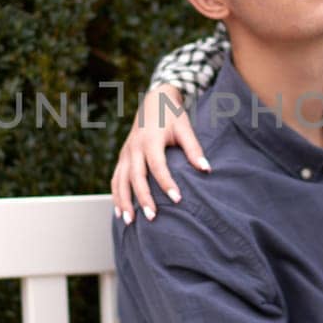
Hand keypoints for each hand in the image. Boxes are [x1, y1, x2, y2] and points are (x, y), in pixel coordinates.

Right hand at [110, 83, 208, 223]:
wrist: (154, 101)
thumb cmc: (172, 115)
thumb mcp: (185, 128)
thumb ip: (194, 149)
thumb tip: (206, 169)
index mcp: (151, 140)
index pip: (157, 165)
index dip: (167, 183)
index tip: (177, 199)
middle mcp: (135, 147)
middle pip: (136, 177)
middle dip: (143, 198)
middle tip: (152, 217)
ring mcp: (125, 153)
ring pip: (120, 180)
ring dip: (123, 201)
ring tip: (129, 222)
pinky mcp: (122, 157)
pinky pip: (115, 179)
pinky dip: (116, 196)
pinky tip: (119, 212)